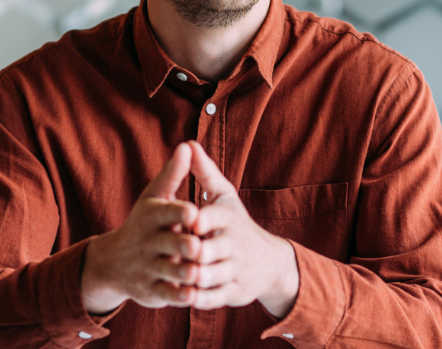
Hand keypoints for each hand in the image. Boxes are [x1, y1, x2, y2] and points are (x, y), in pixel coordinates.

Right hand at [81, 143, 202, 312]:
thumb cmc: (143, 223)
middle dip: (183, 244)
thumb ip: (173, 175)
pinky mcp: (152, 290)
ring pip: (169, 270)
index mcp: (151, 217)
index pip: (164, 212)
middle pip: (168, 243)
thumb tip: (188, 145)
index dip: (179, 212)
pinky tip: (194, 294)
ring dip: (184, 271)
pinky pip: (166, 294)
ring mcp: (149, 267)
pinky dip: (180, 295)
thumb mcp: (153, 198)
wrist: (112, 263)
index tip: (195, 211)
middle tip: (200, 246)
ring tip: (199, 271)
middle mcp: (148, 242)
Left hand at [187, 141, 299, 317]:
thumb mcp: (225, 197)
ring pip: (210, 276)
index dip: (200, 220)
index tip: (189, 222)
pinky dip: (199, 297)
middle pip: (209, 250)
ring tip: (175, 274)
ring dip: (192, 277)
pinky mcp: (234, 291)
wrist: (269, 263)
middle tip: (172, 255)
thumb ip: (205, 172)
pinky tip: (185, 293)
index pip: (213, 217)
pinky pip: (214, 297)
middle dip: (192, 253)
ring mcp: (235, 270)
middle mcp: (234, 244)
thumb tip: (189, 143)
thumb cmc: (238, 224)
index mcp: (229, 219)